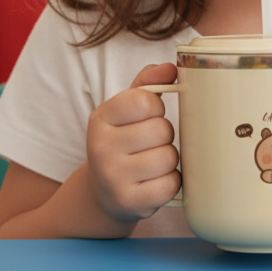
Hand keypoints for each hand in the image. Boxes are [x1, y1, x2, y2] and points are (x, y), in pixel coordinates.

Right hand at [85, 62, 180, 223]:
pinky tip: (154, 181)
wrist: (103, 192)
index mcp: (100, 118)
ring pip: (169, 157)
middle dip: (164, 135)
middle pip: (162, 130)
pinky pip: (170, 185)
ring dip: (168, 159)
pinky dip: (170, 182)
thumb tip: (171, 67)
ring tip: (152, 162)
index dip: (156, 107)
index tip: (148, 116)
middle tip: (150, 143)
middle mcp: (100, 148)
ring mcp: (112, 178)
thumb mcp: (126, 110)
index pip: (146, 100)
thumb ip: (148, 83)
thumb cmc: (122, 142)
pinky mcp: (128, 203)